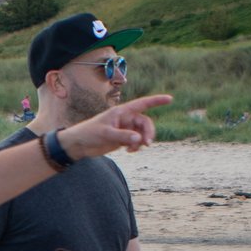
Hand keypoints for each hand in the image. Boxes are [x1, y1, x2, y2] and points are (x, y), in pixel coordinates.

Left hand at [59, 94, 173, 160]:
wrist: (80, 145)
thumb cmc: (89, 133)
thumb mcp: (106, 134)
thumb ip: (123, 136)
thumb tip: (140, 139)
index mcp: (122, 111)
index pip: (142, 104)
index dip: (156, 101)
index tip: (170, 99)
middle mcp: (126, 118)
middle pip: (145, 123)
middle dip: (148, 132)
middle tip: (147, 144)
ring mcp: (125, 129)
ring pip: (142, 133)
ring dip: (141, 141)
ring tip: (132, 150)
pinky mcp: (123, 139)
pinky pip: (136, 142)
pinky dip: (136, 147)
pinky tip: (128, 151)